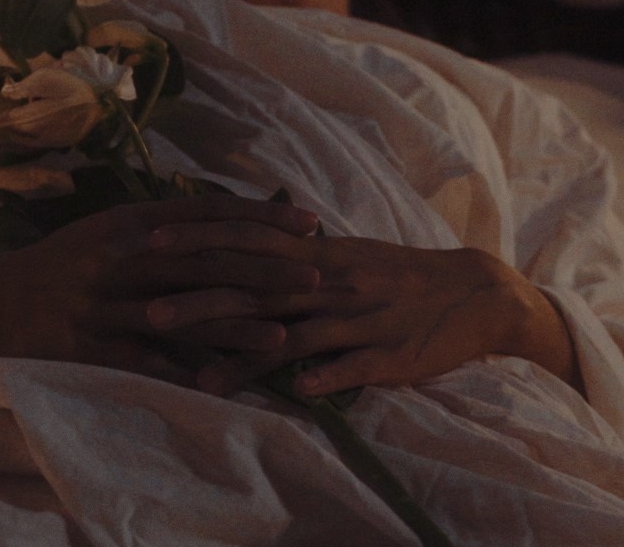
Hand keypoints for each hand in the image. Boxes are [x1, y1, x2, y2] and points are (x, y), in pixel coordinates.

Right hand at [0, 194, 321, 384]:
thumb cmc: (65, 264)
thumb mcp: (110, 229)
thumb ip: (165, 224)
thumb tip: (230, 216)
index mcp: (131, 223)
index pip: (208, 212)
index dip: (260, 216)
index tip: (309, 221)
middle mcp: (121, 258)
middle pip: (204, 261)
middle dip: (263, 270)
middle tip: (316, 276)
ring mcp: (105, 305)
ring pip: (181, 314)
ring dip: (235, 326)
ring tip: (283, 334)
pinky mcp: (90, 348)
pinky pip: (146, 363)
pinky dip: (185, 373)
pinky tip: (224, 383)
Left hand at [139, 227, 575, 397]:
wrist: (475, 292)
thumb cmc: (399, 275)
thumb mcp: (345, 253)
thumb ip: (292, 249)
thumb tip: (239, 232)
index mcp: (320, 255)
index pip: (248, 241)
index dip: (199, 240)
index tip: (148, 242)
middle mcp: (333, 283)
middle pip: (257, 291)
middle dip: (202, 303)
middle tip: (148, 315)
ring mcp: (361, 320)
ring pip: (297, 338)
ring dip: (248, 356)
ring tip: (203, 380)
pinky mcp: (390, 355)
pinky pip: (355, 366)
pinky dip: (328, 376)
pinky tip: (299, 392)